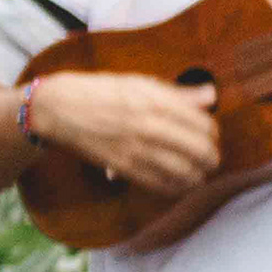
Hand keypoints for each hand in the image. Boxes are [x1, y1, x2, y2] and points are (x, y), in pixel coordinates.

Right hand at [30, 72, 221, 192]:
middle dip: (211, 157)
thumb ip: (177, 94)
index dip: (212, 132)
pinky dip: (176, 187)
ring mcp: (137, 149)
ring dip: (198, 176)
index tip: (210, 135)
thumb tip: (211, 95)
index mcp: (157, 102)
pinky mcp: (124, 167)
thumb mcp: (139, 83)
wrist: (59, 108)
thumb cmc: (99, 91)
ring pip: (184, 172)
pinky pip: (160, 184)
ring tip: (199, 173)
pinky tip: (179, 184)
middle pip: (200, 150)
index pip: (203, 124)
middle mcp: (150, 126)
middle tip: (210, 158)